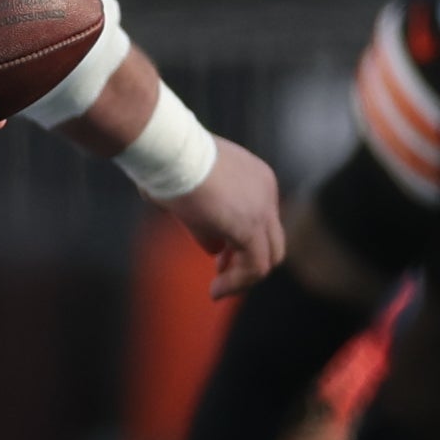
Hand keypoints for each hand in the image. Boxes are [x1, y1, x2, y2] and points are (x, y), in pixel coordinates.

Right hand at [163, 136, 284, 295]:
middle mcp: (266, 191)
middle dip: (247, 260)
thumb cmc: (167, 162)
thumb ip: (207, 220)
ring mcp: (262, 208)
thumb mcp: (190, 193)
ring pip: (268, 257)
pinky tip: (216, 290)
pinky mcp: (249, 227)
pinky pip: (254, 267)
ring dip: (242, 278)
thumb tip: (214, 249)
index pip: (261, 219)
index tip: (218, 255)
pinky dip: (237, 284)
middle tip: (220, 272)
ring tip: (218, 290)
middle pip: (272, 239)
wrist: (168, 149)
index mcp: (256, 177)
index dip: (240, 241)